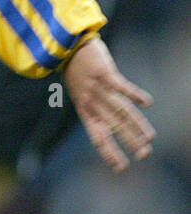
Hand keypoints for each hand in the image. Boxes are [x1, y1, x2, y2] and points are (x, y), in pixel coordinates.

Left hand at [63, 38, 154, 171]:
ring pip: (121, 110)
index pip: (98, 136)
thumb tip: (111, 122)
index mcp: (85, 110)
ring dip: (136, 124)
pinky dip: (135, 94)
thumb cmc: (76, 71)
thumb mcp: (80, 94)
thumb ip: (95, 108)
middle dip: (130, 142)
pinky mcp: (105, 73)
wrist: (65, 47)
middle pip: (115, 126)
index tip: (120, 167)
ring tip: (149, 138)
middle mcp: (91, 102)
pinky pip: (122, 86)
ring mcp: (98, 88)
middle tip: (144, 155)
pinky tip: (147, 103)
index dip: (109, 152)